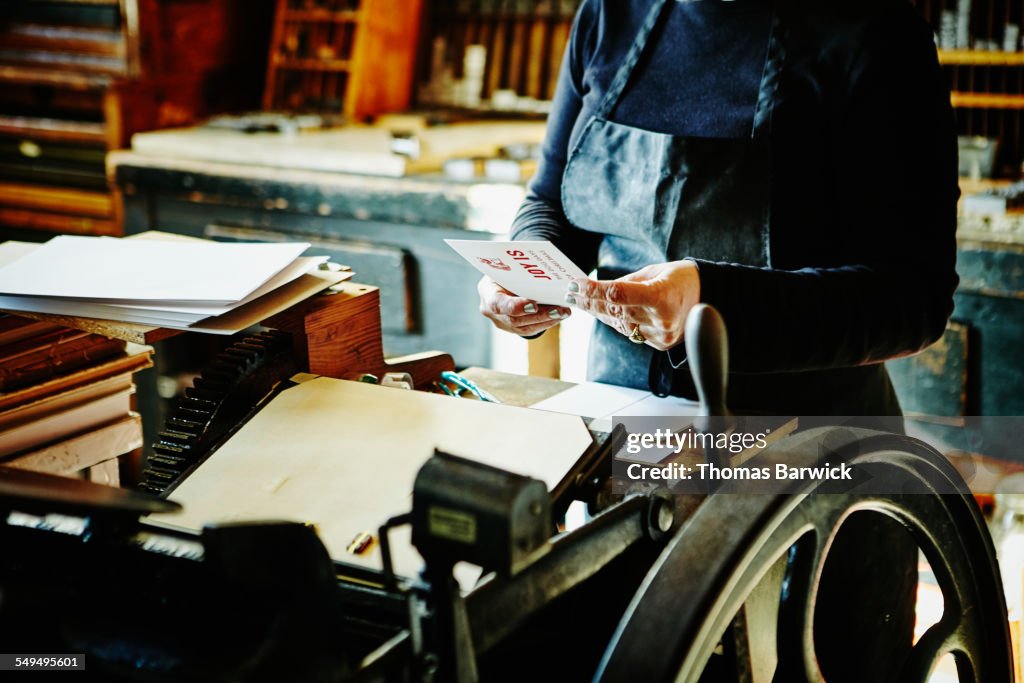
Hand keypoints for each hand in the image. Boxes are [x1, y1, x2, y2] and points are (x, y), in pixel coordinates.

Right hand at [478, 276, 571, 336]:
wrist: (502, 280)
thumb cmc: (506, 270)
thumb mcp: (507, 266)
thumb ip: (519, 271)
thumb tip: (542, 271)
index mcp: (487, 292)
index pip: (497, 304)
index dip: (515, 306)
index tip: (534, 305)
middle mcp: (491, 311)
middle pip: (515, 319)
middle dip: (539, 315)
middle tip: (558, 310)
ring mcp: (502, 322)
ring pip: (525, 327)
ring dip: (547, 320)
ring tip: (564, 312)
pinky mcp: (513, 329)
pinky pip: (530, 329)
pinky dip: (547, 322)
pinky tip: (560, 316)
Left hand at [564, 261, 700, 349]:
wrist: (711, 298)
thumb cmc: (681, 279)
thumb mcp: (654, 272)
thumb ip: (626, 283)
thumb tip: (599, 290)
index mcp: (663, 297)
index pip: (618, 294)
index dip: (593, 290)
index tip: (575, 284)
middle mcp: (662, 321)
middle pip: (615, 310)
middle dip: (590, 301)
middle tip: (570, 293)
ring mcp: (660, 336)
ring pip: (618, 323)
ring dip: (597, 312)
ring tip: (579, 300)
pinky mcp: (659, 344)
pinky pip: (629, 331)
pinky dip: (614, 320)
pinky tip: (600, 311)